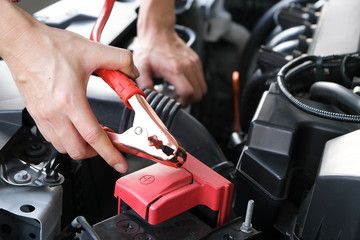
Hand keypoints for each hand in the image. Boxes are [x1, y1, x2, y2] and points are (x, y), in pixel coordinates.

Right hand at [0, 3, 137, 171]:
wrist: (21, 41)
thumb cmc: (48, 47)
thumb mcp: (92, 51)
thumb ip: (120, 60)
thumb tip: (133, 71)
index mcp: (70, 101)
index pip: (94, 137)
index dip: (110, 154)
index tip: (119, 163)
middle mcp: (54, 113)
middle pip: (77, 150)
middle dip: (96, 153)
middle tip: (108, 142)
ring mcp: (43, 116)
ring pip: (63, 147)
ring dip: (81, 147)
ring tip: (92, 135)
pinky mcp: (36, 114)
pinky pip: (52, 137)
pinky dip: (67, 139)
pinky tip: (75, 126)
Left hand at [134, 30, 206, 106]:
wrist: (158, 32)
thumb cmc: (150, 49)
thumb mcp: (141, 68)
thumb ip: (145, 85)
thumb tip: (148, 98)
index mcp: (175, 69)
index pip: (188, 92)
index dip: (183, 102)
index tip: (175, 102)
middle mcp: (188, 66)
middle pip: (199, 93)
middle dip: (189, 100)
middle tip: (178, 99)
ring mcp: (194, 63)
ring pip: (203, 88)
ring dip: (193, 93)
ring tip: (180, 91)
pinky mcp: (196, 61)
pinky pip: (201, 79)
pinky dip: (195, 85)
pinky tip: (182, 82)